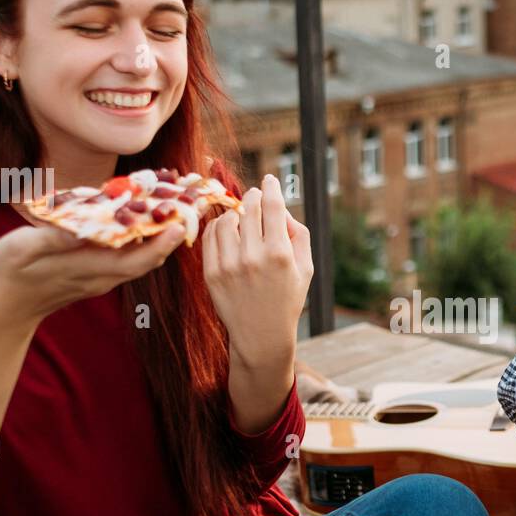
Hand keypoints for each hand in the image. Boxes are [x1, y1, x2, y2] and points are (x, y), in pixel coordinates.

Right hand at [0, 219, 186, 327]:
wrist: (7, 305)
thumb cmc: (9, 272)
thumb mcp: (20, 249)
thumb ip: (51, 240)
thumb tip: (80, 229)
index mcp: (89, 268)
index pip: (136, 259)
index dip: (161, 243)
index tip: (182, 222)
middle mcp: (104, 275)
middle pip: (150, 257)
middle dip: (174, 233)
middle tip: (197, 206)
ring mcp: (104, 276)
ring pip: (144, 257)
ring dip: (165, 235)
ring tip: (184, 207)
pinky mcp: (100, 273)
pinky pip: (132, 256)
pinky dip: (147, 239)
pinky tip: (153, 219)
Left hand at [202, 174, 312, 369]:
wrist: (262, 336)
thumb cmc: (287, 299)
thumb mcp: (305, 268)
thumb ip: (298, 234)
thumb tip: (280, 208)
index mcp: (279, 254)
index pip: (272, 206)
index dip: (271, 187)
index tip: (269, 179)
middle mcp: (253, 257)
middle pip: (248, 208)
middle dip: (254, 197)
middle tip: (256, 196)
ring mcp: (229, 265)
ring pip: (227, 219)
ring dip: (236, 212)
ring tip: (243, 217)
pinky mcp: (211, 273)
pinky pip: (210, 236)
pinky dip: (218, 226)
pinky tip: (228, 230)